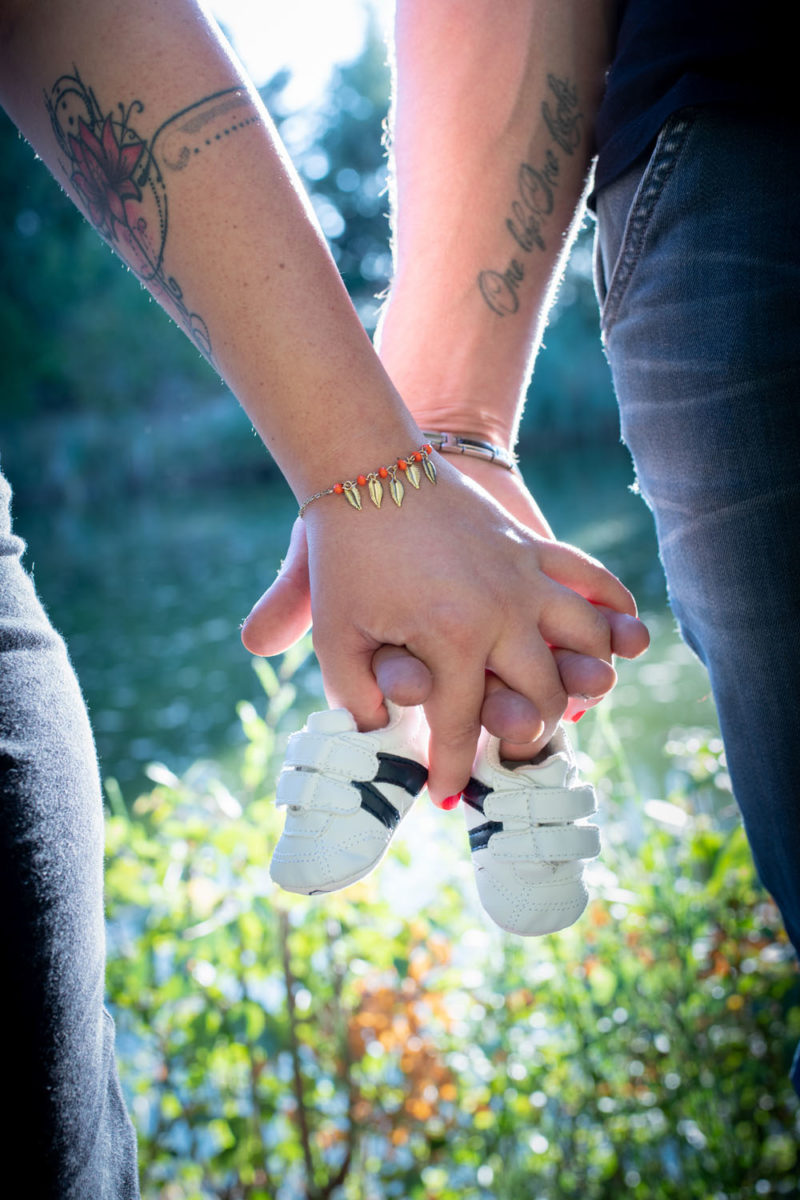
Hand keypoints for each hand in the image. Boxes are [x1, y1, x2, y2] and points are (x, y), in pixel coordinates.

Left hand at [244, 456, 641, 802]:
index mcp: (454, 639)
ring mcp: (525, 576)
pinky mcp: (532, 546)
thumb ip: (357, 700)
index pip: (463, 726)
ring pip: (585, 643)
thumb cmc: (345, 556)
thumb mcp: (336, 637)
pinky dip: (614, 605)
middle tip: (508, 753)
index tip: (445, 798)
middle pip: (542, 695)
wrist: (366, 469)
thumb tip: (384, 743)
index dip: (453, 769)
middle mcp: (504, 612)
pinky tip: (622, 632)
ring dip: (582, 679)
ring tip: (563, 700)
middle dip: (526, 734)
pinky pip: (591, 577)